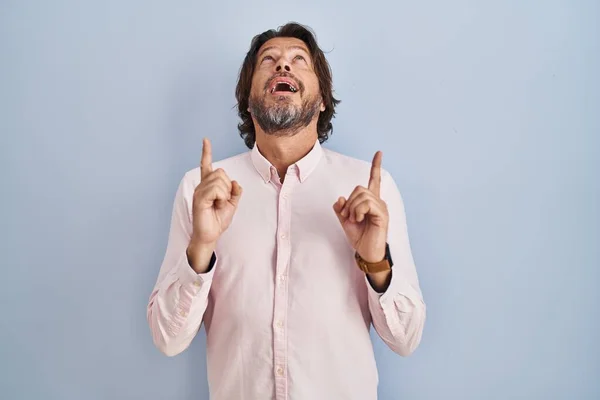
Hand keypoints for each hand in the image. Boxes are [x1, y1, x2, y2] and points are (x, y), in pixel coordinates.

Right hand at [187, 138, 242, 271]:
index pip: (207, 165)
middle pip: (221, 172)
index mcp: (208, 185)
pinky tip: (216, 205)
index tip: (206, 140)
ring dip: (224, 194)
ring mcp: (199, 191)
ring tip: (218, 204)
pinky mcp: (199, 198)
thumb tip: (234, 181)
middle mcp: (202, 185)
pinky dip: (221, 197)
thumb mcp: (232, 204)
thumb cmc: (218, 220)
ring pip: (219, 180)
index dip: (206, 152)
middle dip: (227, 187)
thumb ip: (235, 191)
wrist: (210, 235)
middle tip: (223, 201)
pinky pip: (216, 189)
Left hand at [333, 151, 388, 262]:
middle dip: (349, 202)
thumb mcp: (345, 221)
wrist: (366, 252)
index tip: (379, 153)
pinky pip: (367, 204)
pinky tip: (359, 219)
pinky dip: (358, 211)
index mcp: (370, 201)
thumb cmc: (359, 237)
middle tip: (348, 216)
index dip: (376, 166)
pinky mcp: (382, 214)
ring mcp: (381, 207)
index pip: (374, 180)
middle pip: (359, 188)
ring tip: (354, 219)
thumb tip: (341, 198)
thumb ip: (341, 208)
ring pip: (362, 195)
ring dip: (352, 208)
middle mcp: (378, 201)